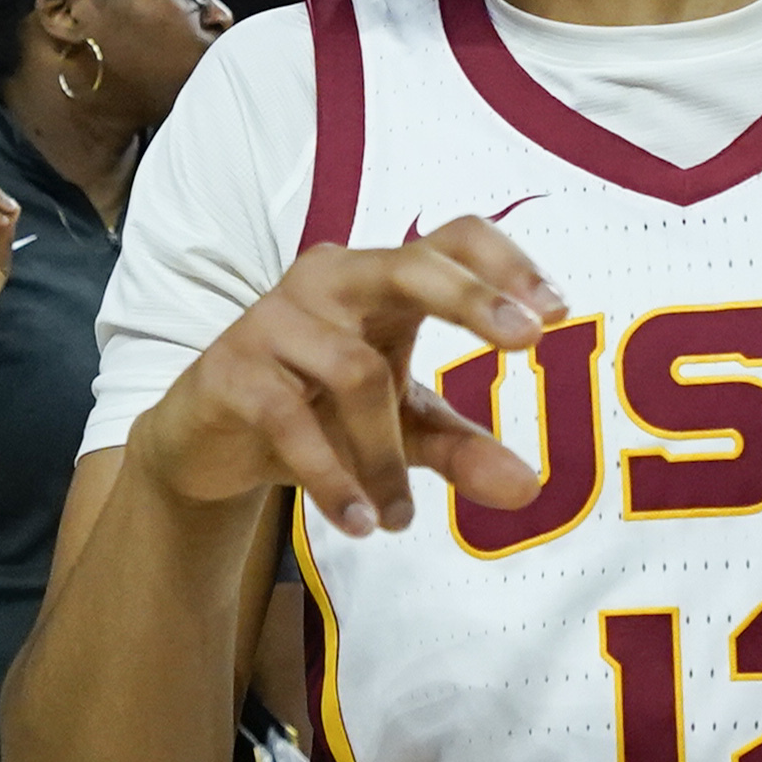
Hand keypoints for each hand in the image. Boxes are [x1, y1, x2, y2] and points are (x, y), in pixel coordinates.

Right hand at [133, 217, 561, 537]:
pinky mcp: (230, 368)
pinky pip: (290, 419)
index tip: (555, 312)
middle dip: (471, 298)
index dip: (504, 265)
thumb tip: (529, 488)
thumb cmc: (314, 412)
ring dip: (386, 455)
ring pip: (356, 371)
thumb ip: (461, 449)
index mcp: (379, 281)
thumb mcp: (399, 430)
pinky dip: (331, 476)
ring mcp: (273, 319)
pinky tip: (359, 521)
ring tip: (399, 519)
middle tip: (527, 338)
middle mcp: (329, 282)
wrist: (206, 443)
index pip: (449, 240)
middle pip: (409, 265)